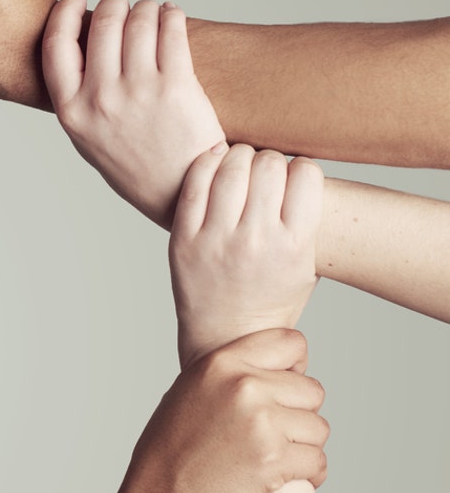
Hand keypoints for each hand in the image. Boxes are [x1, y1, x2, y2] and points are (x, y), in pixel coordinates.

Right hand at [43, 0, 224, 227]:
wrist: (180, 192)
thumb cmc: (135, 165)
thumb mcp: (87, 137)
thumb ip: (77, 95)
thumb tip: (79, 41)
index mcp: (72, 112)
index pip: (56, 43)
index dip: (65, 10)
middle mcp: (101, 99)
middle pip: (102, 22)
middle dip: (115, 4)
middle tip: (124, 7)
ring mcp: (139, 92)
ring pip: (139, 18)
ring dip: (146, 8)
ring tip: (152, 13)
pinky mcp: (176, 86)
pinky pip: (171, 29)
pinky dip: (171, 14)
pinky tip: (172, 17)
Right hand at [118, 329, 328, 492]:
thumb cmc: (170, 446)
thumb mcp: (190, 390)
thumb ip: (231, 373)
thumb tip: (277, 369)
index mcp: (221, 363)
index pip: (290, 343)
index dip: (295, 366)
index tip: (286, 385)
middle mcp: (245, 386)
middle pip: (312, 391)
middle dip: (299, 413)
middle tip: (274, 432)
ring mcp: (262, 423)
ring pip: (319, 428)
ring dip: (304, 445)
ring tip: (274, 456)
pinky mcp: (275, 461)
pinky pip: (319, 461)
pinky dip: (310, 473)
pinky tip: (287, 477)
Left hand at [170, 144, 323, 366]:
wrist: (227, 337)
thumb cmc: (273, 299)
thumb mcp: (307, 266)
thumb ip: (308, 223)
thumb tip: (306, 172)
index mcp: (294, 245)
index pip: (306, 174)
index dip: (302, 167)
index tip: (294, 176)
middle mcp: (256, 240)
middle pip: (269, 165)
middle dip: (271, 160)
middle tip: (265, 169)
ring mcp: (216, 239)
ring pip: (231, 167)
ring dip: (240, 156)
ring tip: (241, 163)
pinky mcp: (184, 239)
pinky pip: (194, 184)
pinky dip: (207, 162)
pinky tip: (216, 160)